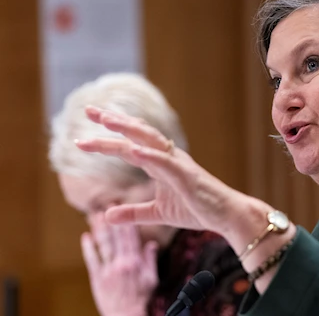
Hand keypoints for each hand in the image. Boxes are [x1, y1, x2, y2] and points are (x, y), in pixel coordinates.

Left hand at [75, 106, 242, 232]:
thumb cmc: (197, 209)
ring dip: (129, 130)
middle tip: (88, 110)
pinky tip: (134, 151)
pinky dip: (150, 156)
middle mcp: (168, 157)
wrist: (227, 216)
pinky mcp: (188, 177)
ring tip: (107, 121)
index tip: (84, 131)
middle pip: (137, 134)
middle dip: (113, 122)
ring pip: (151, 141)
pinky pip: (167, 164)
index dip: (108, 136)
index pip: (130, 145)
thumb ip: (133, 213)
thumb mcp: (158, 213)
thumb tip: (105, 215)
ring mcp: (178, 165)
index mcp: (160, 163)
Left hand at [82, 213, 157, 315]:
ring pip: (103, 245)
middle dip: (112, 220)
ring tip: (95, 215)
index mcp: (135, 261)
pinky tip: (86, 236)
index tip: (124, 208)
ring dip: (99, 229)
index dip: (127, 221)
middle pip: (116, 237)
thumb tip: (152, 245)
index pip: (131, 237)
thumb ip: (150, 260)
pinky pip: (92, 260)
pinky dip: (88, 247)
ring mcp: (108, 270)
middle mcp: (121, 263)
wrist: (126, 315)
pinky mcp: (97, 278)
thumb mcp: (151, 279)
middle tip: (108, 205)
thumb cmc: (141, 299)